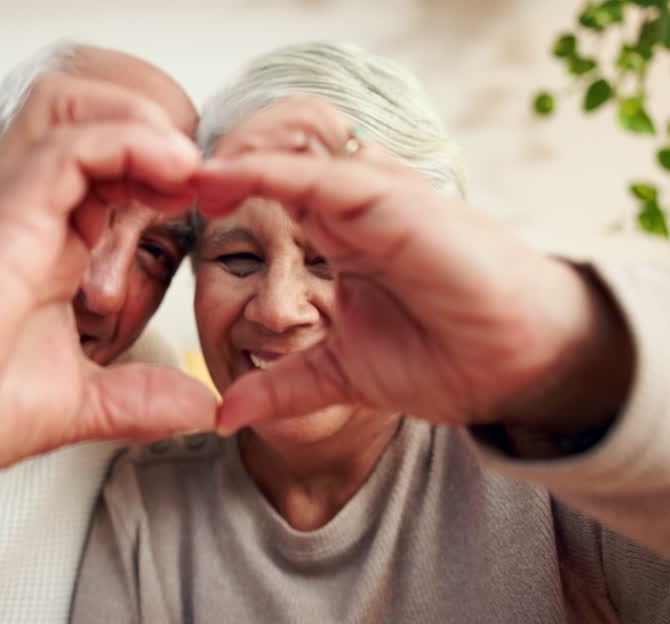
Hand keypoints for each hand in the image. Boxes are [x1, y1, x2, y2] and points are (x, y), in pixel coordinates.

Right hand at [0, 74, 215, 534]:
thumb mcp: (80, 405)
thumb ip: (140, 399)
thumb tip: (202, 410)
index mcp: (50, 253)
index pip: (111, 177)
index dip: (164, 175)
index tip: (209, 206)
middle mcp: (30, 219)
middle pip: (92, 124)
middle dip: (157, 134)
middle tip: (204, 180)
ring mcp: (13, 211)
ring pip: (77, 114)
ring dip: (143, 124)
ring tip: (188, 167)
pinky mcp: (4, 215)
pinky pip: (72, 146)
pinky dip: (128, 142)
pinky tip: (170, 169)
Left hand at [195, 95, 631, 435]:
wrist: (519, 368)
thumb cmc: (446, 358)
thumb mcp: (339, 376)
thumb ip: (282, 387)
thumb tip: (221, 414)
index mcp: (343, 238)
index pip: (270, 204)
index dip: (219, 202)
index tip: (162, 210)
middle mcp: (357, 211)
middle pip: (274, 171)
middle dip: (214, 173)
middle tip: (150, 178)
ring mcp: (379, 201)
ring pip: (294, 163)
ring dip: (235, 165)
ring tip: (178, 172)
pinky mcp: (399, 204)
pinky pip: (327, 179)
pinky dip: (276, 175)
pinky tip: (229, 176)